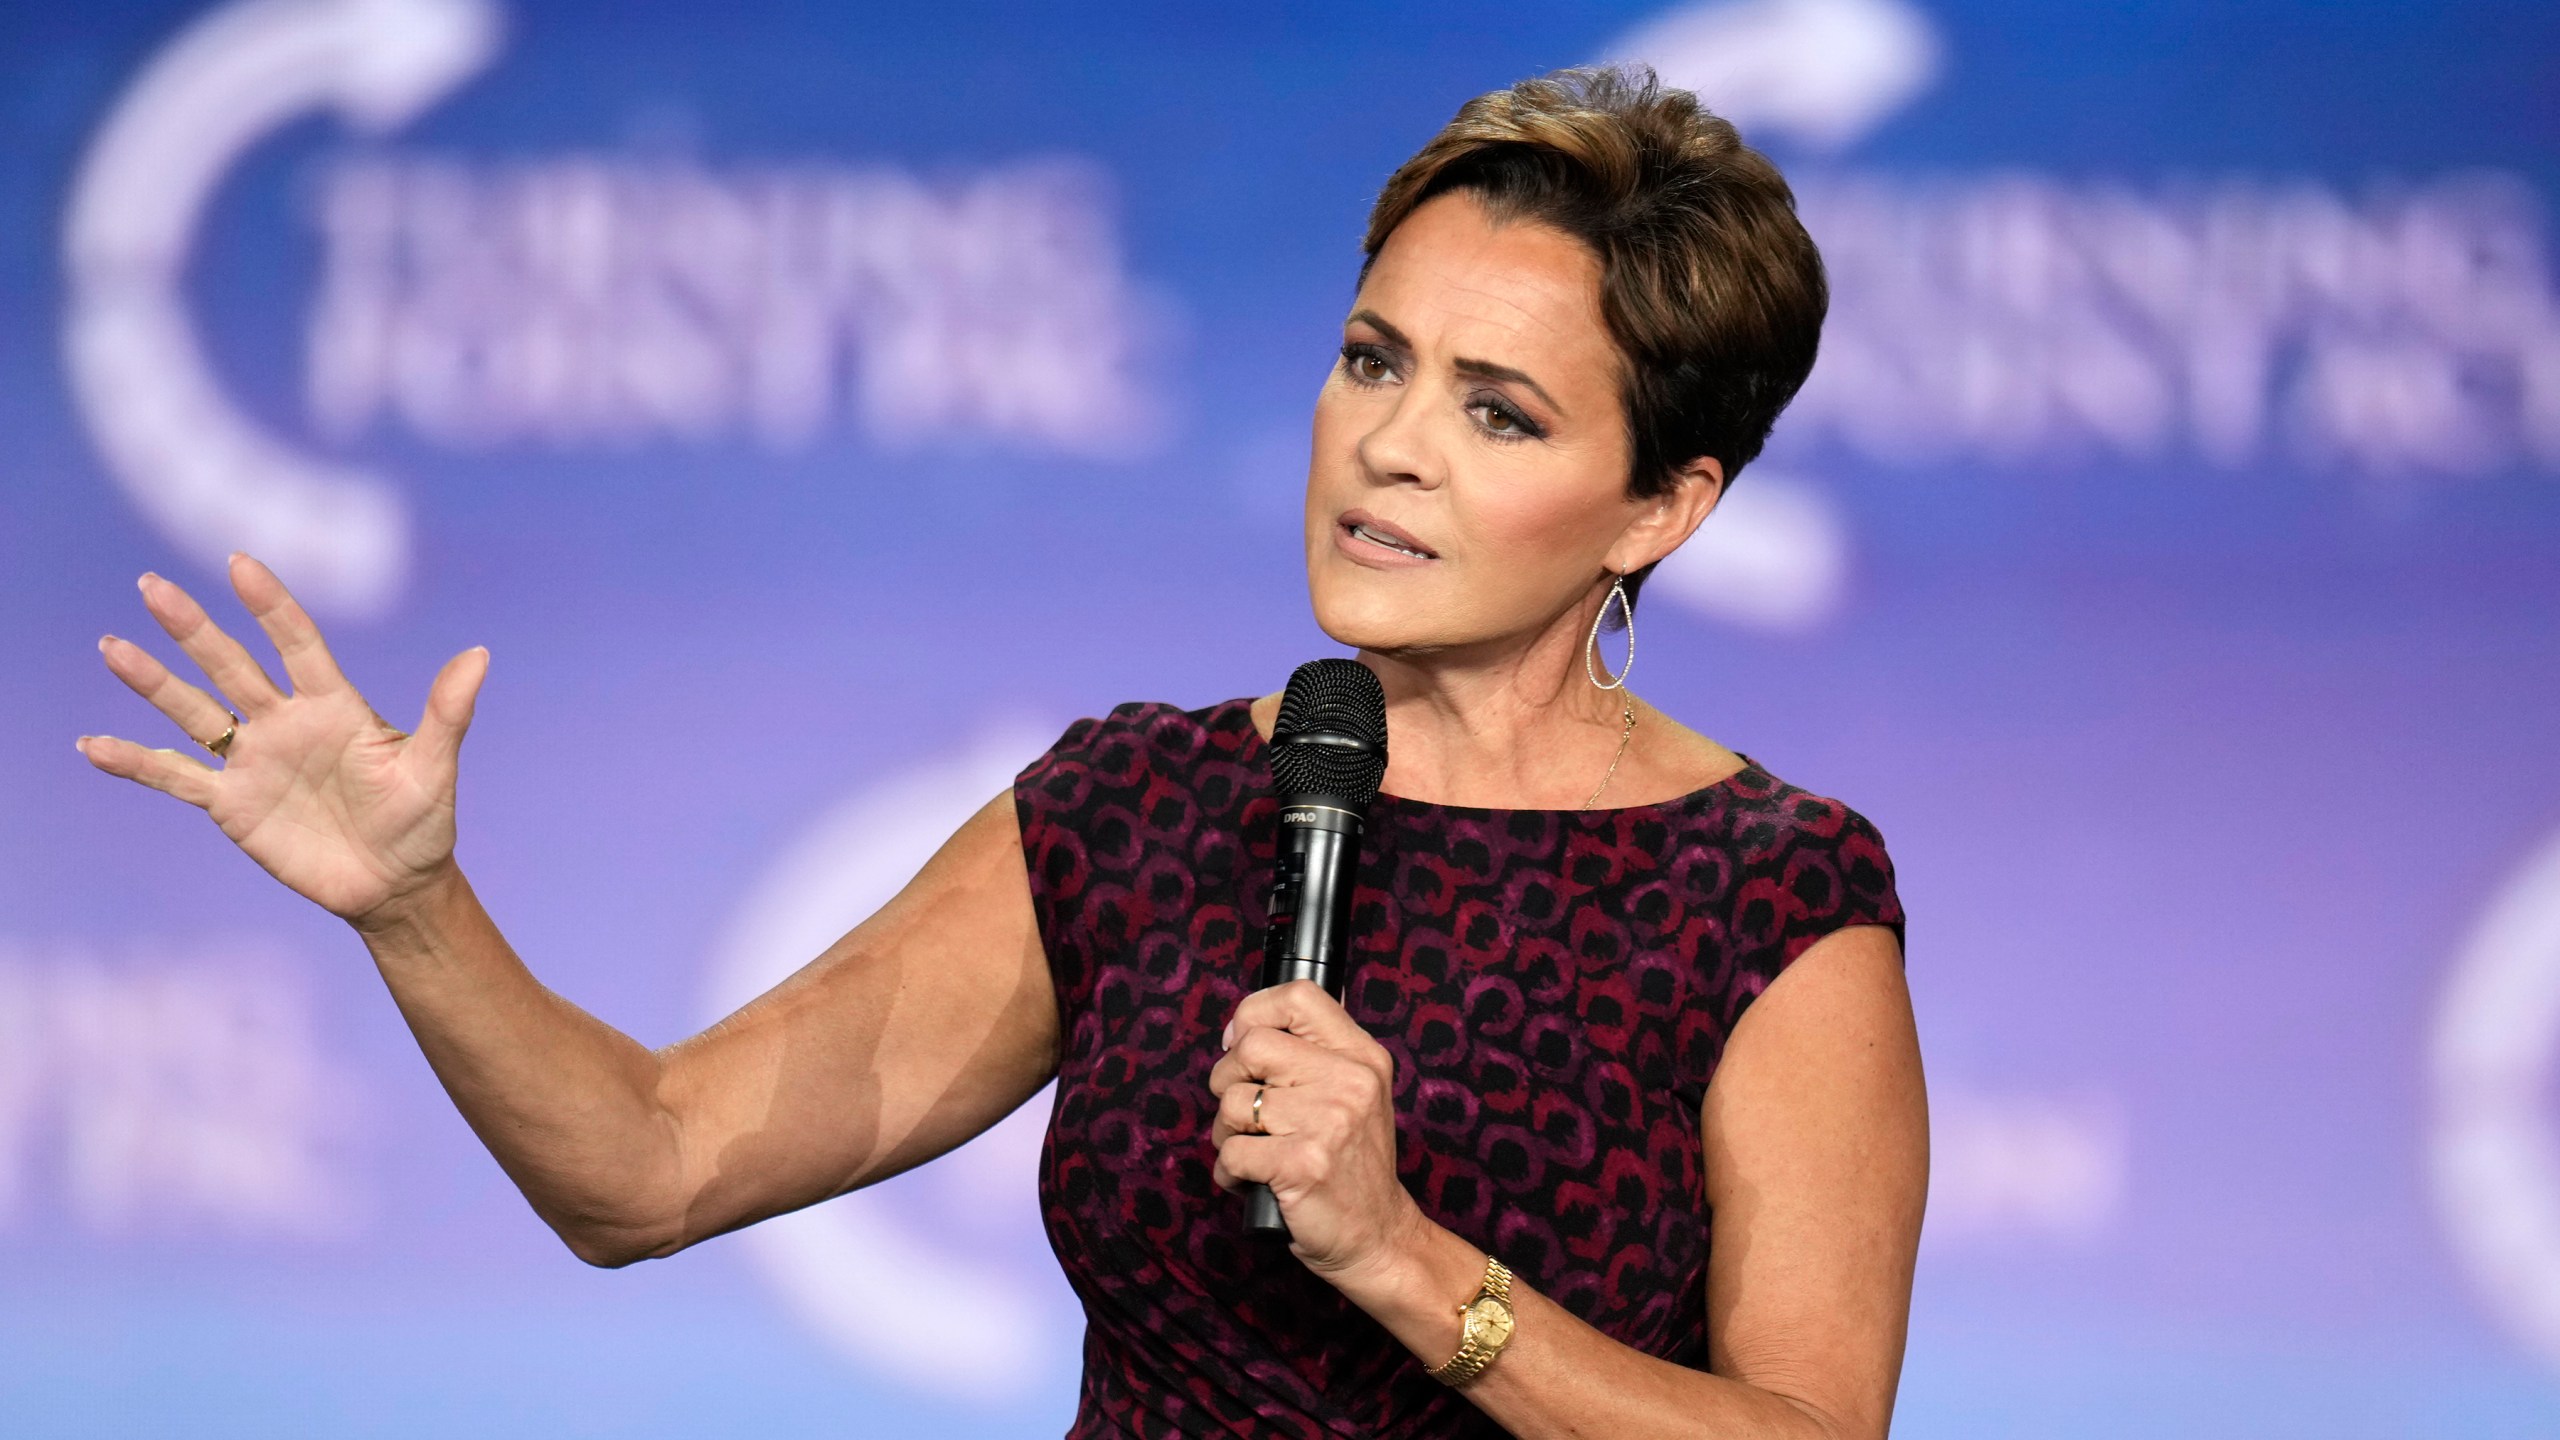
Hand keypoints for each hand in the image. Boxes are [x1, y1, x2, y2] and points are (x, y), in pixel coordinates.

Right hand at [78, 553, 488, 927]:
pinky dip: (136, 762)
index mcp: (334, 705)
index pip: (298, 643)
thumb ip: (448, 712)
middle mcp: (285, 722)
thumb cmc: (422, 822)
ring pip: (194, 711)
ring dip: (153, 682)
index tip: (240, 563)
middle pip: (232, 665)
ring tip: (113, 647)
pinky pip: (176, 777)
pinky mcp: (232, 804)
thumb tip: (480, 654)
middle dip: (193, 628)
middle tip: (151, 585)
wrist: (396, 885)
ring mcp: (254, 760)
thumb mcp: (434, 767)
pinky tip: (93, 744)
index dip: (271, 605)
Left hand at [1208, 979, 1425, 1280]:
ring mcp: (1328, 1122)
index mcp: (1362, 1057)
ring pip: (1233, 1102)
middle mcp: (1350, 1082)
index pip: (1298, 996)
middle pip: (1251, 1046)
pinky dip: (1229, 1172)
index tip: (1241, 1044)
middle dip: (1228, 1081)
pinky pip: (1231, 1150)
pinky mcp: (1302, 1164)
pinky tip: (1252, 1181)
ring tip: (1254, 1151)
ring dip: (1226, 1133)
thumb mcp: (1356, 1095)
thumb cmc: (1352, 1166)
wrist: (1378, 1237)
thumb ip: (1318, 1054)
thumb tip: (1257, 1016)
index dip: (1253, 1013)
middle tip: (1245, 1112)